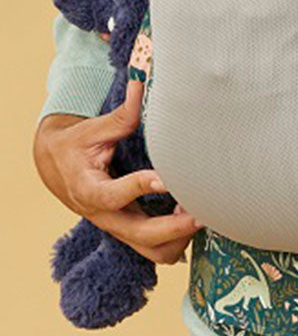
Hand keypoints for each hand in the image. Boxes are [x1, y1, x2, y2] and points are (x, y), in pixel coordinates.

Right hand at [33, 80, 200, 264]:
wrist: (57, 166)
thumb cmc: (77, 145)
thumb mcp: (92, 129)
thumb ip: (121, 115)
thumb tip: (144, 83)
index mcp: (88, 189)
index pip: (112, 196)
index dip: (138, 188)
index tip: (165, 179)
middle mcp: (104, 215)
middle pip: (138, 235)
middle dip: (173, 228)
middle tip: (202, 209)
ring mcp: (119, 226)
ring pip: (152, 252)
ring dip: (180, 239)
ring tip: (202, 210)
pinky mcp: (131, 229)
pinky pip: (157, 248)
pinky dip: (180, 240)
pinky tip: (197, 213)